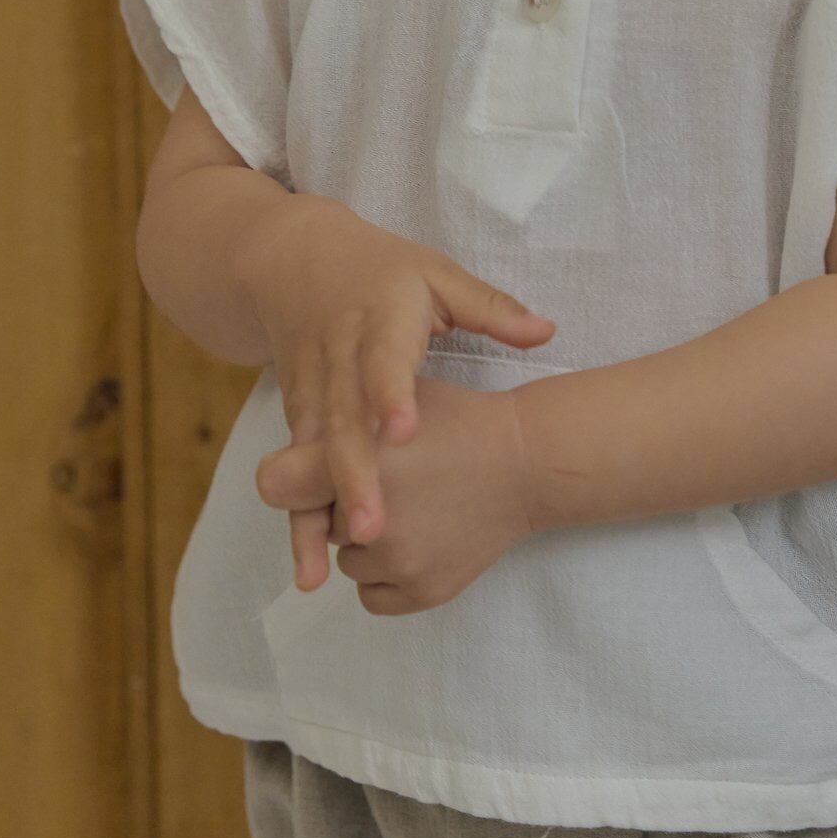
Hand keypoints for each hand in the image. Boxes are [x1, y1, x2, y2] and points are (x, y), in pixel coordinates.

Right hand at [235, 193, 555, 588]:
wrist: (291, 264)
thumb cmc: (381, 274)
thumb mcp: (435, 276)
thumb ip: (489, 308)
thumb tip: (545, 330)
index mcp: (377, 323)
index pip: (383, 360)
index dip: (392, 394)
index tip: (408, 430)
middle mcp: (336, 362)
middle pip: (342, 424)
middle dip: (354, 478)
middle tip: (375, 529)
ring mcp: (310, 394)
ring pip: (310, 460)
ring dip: (317, 514)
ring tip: (324, 571)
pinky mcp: (296, 420)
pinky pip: (295, 476)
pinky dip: (299, 522)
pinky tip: (308, 573)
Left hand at [254, 378, 537, 613]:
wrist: (527, 463)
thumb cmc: (456, 423)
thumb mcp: (392, 396)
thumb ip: (336, 421)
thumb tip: (272, 474)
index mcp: (359, 457)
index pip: (276, 483)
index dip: (292, 477)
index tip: (306, 478)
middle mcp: (372, 516)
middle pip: (319, 522)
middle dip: (344, 504)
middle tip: (395, 482)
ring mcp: (399, 559)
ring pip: (348, 561)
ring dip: (368, 542)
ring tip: (414, 508)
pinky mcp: (423, 591)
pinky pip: (371, 596)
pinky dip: (385, 576)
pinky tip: (415, 543)